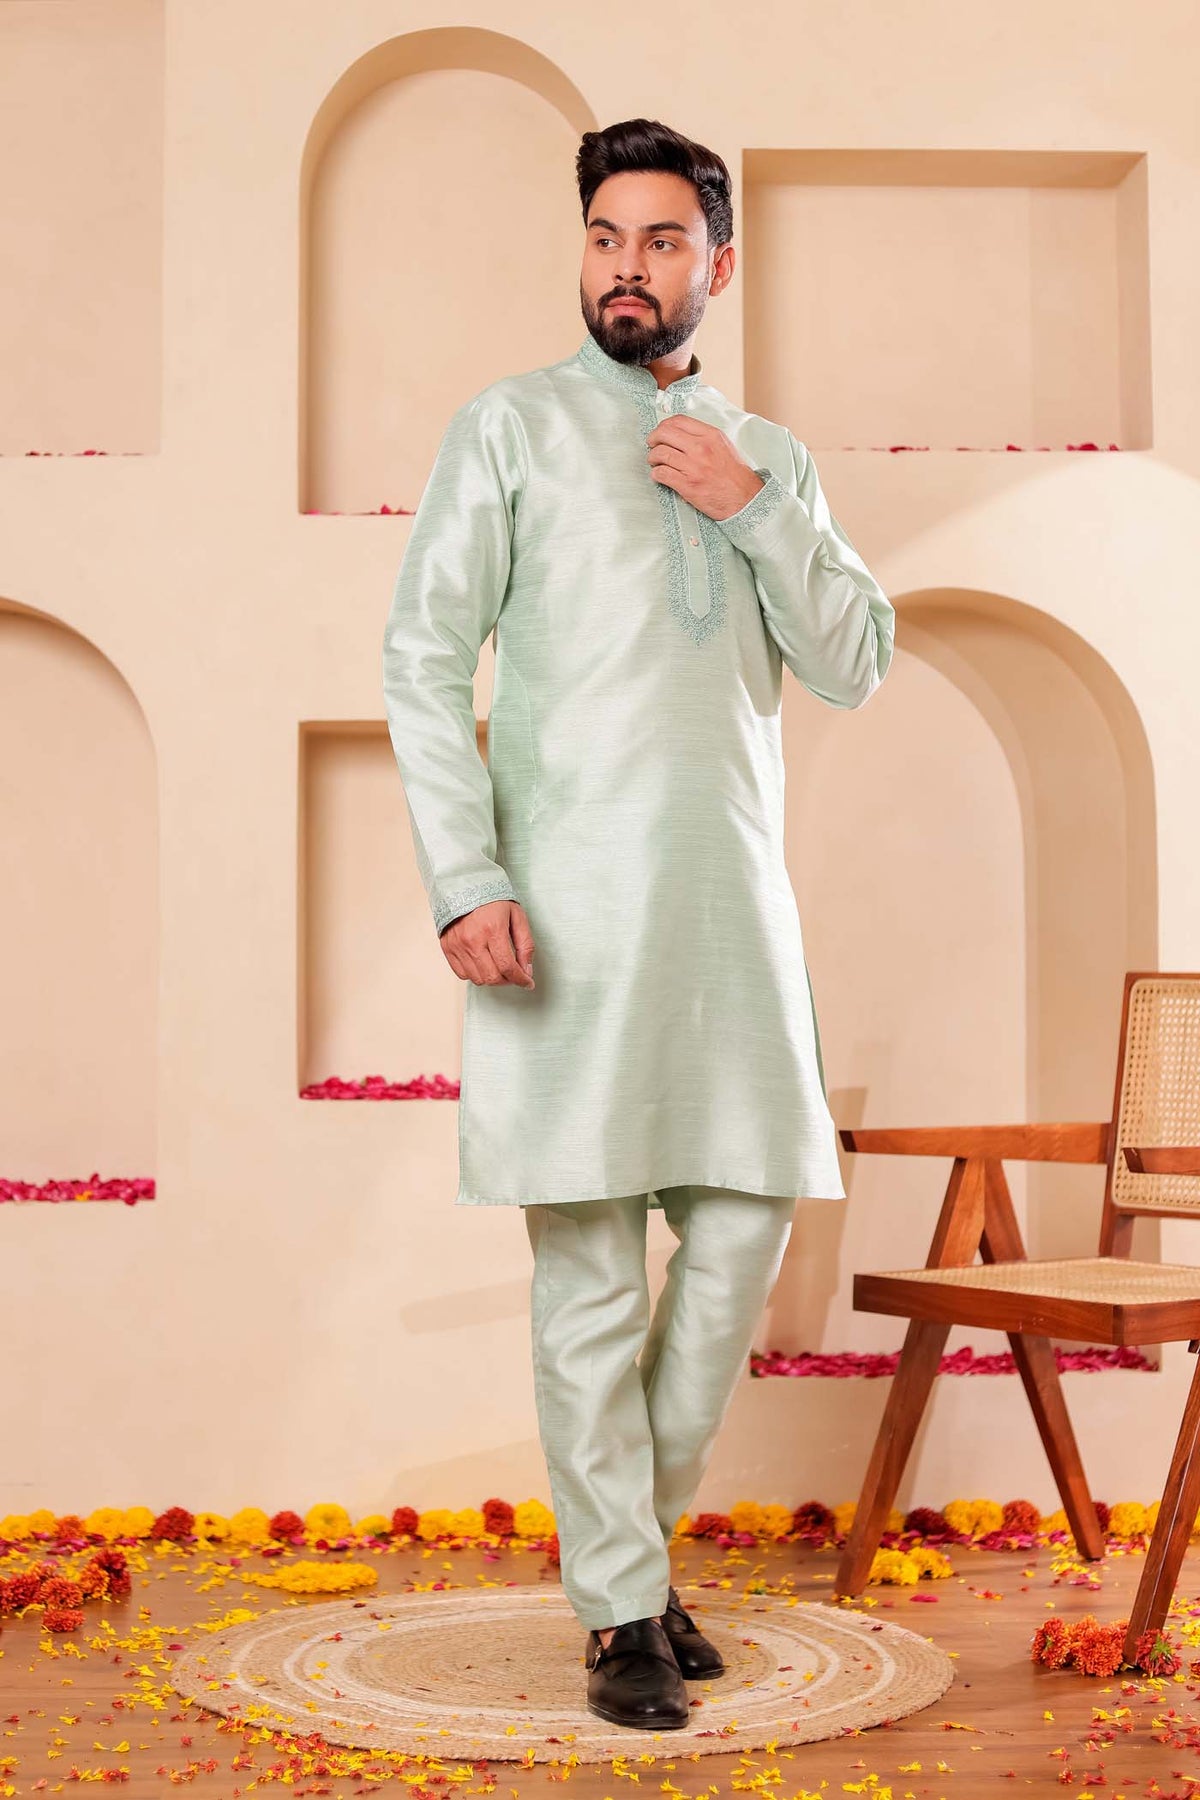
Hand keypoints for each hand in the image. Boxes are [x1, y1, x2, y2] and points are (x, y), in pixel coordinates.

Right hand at [439, 899, 535, 987]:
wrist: (464, 886)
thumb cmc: (492, 900)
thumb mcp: (517, 916)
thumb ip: (525, 944)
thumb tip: (526, 970)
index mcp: (493, 929)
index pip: (507, 967)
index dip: (520, 979)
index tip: (527, 983)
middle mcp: (473, 940)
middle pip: (492, 977)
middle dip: (508, 981)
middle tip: (514, 974)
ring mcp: (458, 945)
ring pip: (477, 979)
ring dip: (492, 978)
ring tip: (499, 967)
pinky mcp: (448, 947)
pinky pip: (462, 974)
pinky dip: (475, 974)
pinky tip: (483, 963)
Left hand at [646, 416, 764, 520]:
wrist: (744, 498)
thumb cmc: (733, 474)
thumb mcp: (723, 446)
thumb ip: (703, 437)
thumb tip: (680, 434)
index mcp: (710, 435)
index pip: (678, 421)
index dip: (664, 425)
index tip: (661, 432)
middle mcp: (700, 448)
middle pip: (665, 433)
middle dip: (653, 439)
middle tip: (652, 445)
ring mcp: (693, 467)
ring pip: (660, 453)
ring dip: (652, 458)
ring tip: (655, 462)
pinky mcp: (687, 485)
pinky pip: (661, 474)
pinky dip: (656, 474)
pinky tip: (659, 475)